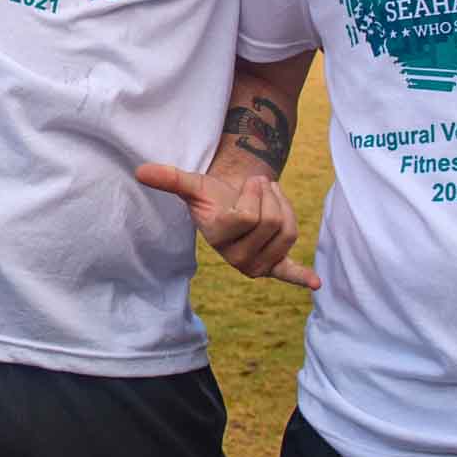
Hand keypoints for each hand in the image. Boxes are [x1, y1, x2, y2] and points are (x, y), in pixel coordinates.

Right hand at [136, 161, 317, 289]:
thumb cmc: (212, 193)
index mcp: (218, 240)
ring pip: (289, 231)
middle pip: (273, 223)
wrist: (231, 198)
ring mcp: (257, 264)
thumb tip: (141, 171)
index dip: (256, 193)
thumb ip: (170, 178)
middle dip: (271, 197)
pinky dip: (303, 278)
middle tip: (259, 190)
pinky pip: (288, 273)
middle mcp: (236, 259)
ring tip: (270, 200)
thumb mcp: (193, 183)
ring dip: (285, 207)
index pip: (251, 217)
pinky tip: (316, 284)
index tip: (249, 183)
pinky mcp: (275, 264)